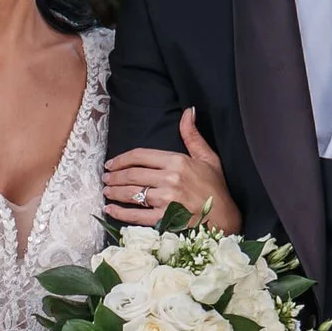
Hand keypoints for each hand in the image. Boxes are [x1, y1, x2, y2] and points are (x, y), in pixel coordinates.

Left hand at [104, 109, 237, 234]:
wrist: (226, 218)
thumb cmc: (216, 188)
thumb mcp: (208, 157)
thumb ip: (192, 135)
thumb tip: (188, 111)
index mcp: (178, 161)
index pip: (141, 156)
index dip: (122, 159)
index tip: (111, 163)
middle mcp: (170, 179)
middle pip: (132, 174)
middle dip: (114, 176)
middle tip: (105, 178)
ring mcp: (166, 200)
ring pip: (131, 193)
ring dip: (114, 192)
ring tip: (106, 191)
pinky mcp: (165, 219)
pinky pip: (136, 216)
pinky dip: (120, 212)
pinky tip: (110, 209)